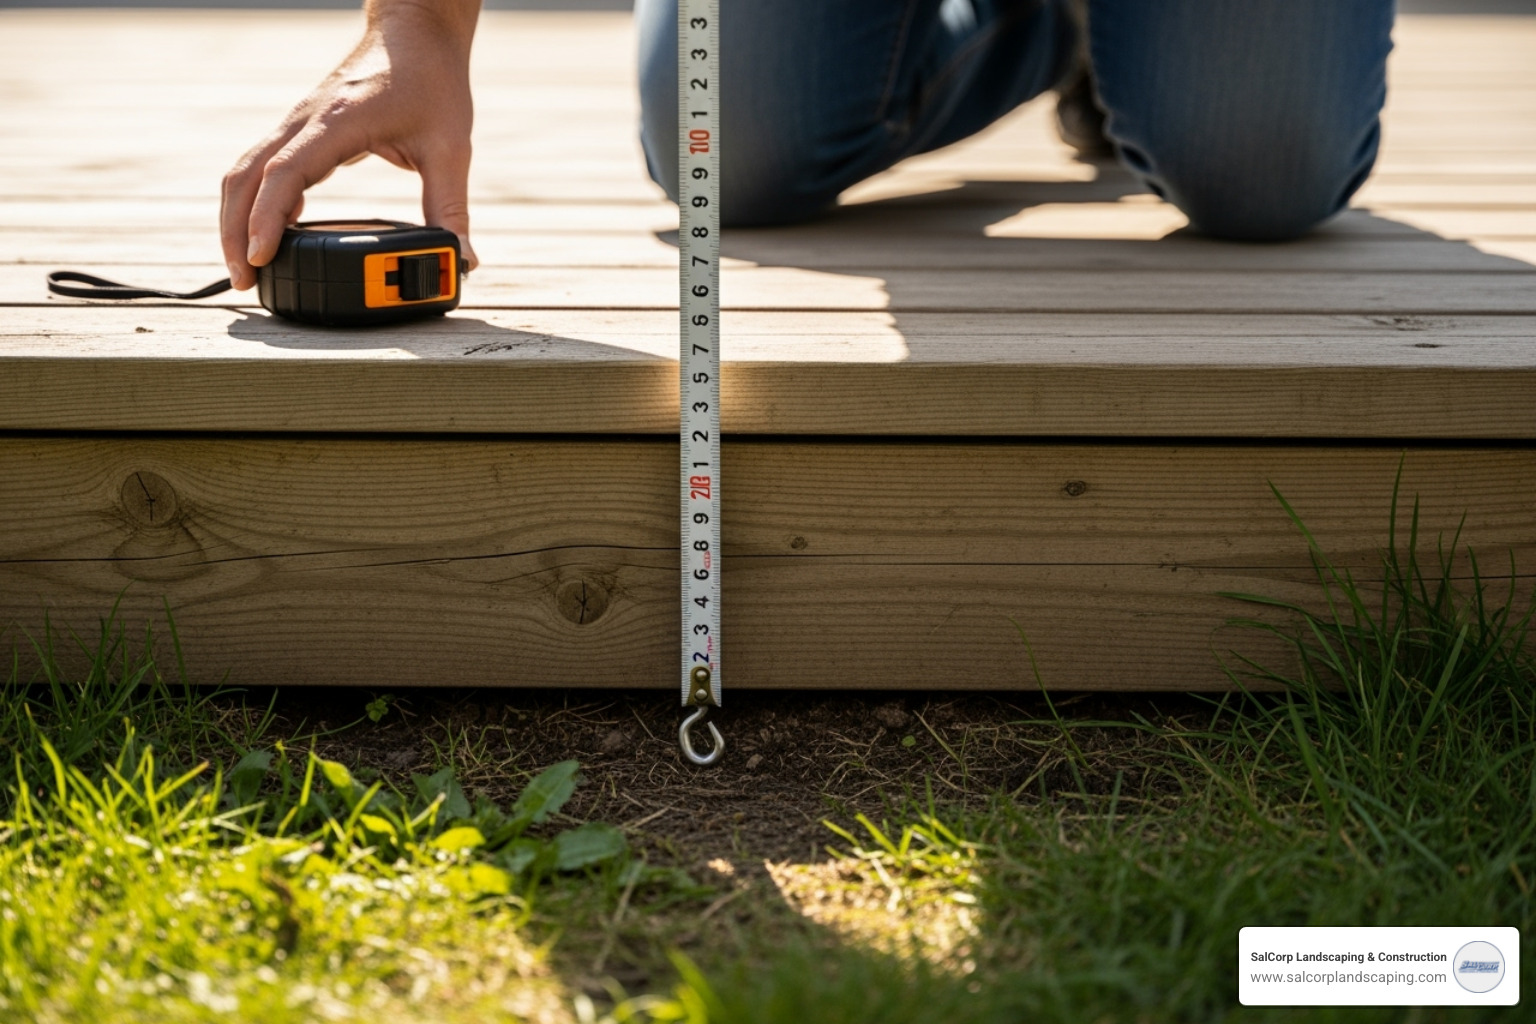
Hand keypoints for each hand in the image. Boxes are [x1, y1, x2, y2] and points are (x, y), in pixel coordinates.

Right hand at [220, 0, 481, 289]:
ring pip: (244, 171)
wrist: (415, 30)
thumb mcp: (450, 147)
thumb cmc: (432, 80)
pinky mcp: (302, 130)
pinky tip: (266, 234)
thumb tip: (462, 260)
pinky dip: (252, 201)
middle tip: (246, 279)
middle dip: (235, 231)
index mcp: (337, 122)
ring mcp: (298, 123)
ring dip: (235, 218)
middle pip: (246, 177)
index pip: (285, 174)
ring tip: (246, 266)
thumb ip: (451, 207)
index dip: (268, 218)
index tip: (261, 257)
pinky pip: (261, 167)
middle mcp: (306, 121)